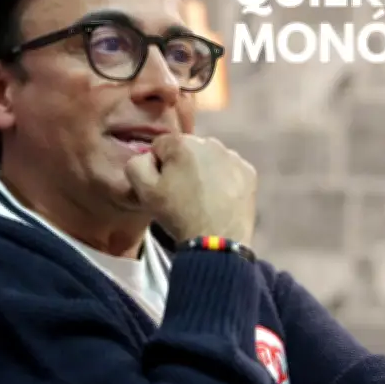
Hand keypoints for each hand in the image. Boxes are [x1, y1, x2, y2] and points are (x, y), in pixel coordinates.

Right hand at [125, 134, 256, 245]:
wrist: (216, 241)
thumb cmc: (178, 214)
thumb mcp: (144, 191)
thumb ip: (136, 164)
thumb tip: (148, 157)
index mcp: (182, 143)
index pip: (160, 146)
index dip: (157, 167)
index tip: (163, 187)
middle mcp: (210, 142)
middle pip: (187, 150)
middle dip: (182, 166)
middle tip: (181, 194)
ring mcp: (233, 156)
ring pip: (209, 158)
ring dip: (203, 171)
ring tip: (201, 198)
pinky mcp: (248, 172)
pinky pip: (229, 169)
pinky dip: (223, 180)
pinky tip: (219, 199)